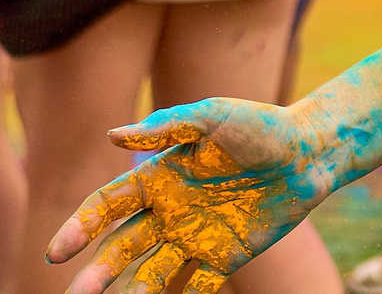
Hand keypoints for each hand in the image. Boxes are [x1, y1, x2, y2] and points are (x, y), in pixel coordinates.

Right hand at [50, 100, 331, 292]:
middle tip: (79, 293)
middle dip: (97, 272)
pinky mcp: (224, 256)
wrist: (312, 151)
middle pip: (120, 248)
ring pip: (151, 272)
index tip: (59, 250)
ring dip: (132, 290)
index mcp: (157, 179)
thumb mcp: (216, 116)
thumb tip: (113, 135)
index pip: (106, 206)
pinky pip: (196, 286)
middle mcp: (167, 212)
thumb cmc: (263, 126)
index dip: (80, 227)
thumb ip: (170, 125)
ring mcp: (193, 237)